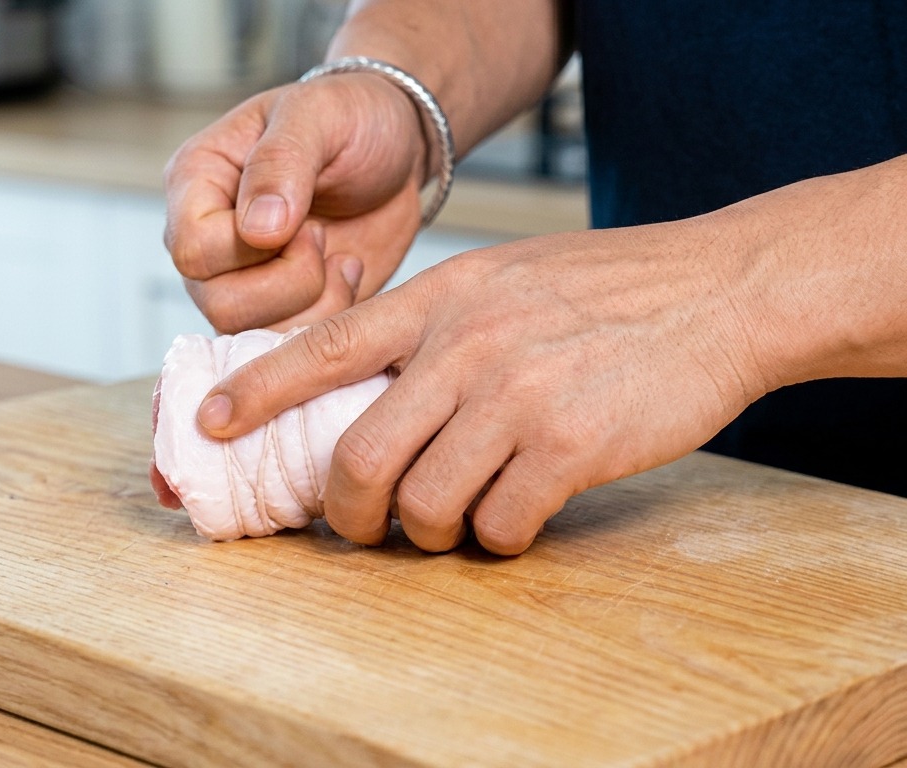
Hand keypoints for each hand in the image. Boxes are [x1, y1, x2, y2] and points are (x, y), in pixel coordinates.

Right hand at [163, 74, 429, 333]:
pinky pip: (293, 344)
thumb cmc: (350, 119)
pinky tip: (347, 271)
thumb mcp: (318, 118)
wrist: (397, 150)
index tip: (300, 218)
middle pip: (219, 304)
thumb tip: (257, 230)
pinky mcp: (284, 308)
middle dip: (289, 282)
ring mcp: (243, 281)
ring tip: (338, 254)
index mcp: (197, 183)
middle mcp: (210, 240)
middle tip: (321, 236)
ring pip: (254, 334)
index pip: (192, 249)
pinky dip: (331, 316)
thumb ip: (282, 162)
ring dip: (314, 302)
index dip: (248, 249)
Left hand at [193, 213, 772, 554]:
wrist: (717, 293)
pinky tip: (519, 515)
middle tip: (360, 528)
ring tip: (454, 523)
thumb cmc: (609, 291)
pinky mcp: (569, 446)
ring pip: (424, 503)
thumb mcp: (507, 280)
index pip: (325, 346)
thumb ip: (440, 326)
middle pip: (359, 454)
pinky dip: (498, 537)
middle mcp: (467, 346)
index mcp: (444, 299)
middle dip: (346, 512)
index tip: (211, 422)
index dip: (258, 389)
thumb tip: (379, 392)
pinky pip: (499, 525)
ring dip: (429, 533)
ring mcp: (516, 396)